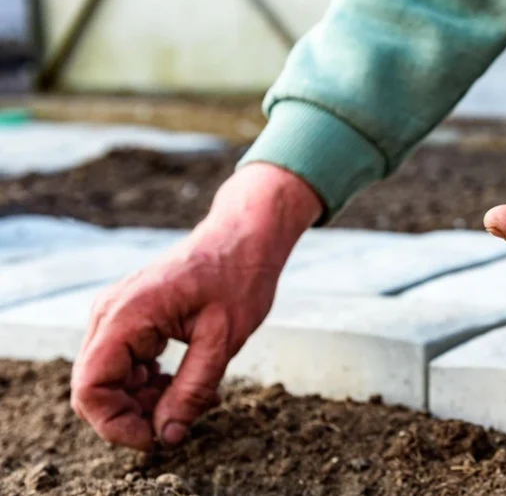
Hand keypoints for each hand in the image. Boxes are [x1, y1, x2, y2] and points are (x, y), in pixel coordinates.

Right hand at [70, 164, 321, 449]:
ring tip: (200, 398)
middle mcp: (110, 314)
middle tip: (185, 418)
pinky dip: (153, 383)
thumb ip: (192, 390)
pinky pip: (128, 364)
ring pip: (114, 379)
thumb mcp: (223, 340)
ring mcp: (118, 315)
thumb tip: (167, 435)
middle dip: (136, 414)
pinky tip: (190, 384)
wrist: (245, 236)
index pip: (90, 388)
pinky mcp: (133, 319)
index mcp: (126, 315)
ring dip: (149, 400)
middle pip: (97, 387)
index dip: (116, 424)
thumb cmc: (238, 277)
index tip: (156, 437)